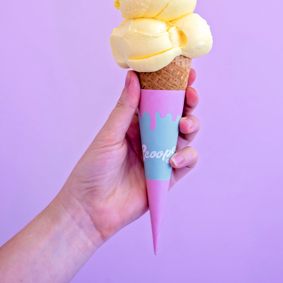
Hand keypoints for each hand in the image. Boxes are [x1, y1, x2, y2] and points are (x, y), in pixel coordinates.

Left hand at [56, 69, 199, 246]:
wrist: (90, 210)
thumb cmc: (92, 170)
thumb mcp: (109, 134)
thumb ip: (126, 107)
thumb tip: (133, 75)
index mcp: (135, 122)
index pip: (159, 98)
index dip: (174, 85)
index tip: (187, 73)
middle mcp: (151, 136)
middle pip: (178, 114)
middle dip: (189, 102)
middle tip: (191, 95)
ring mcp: (161, 156)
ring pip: (186, 135)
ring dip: (191, 126)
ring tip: (184, 126)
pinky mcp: (168, 177)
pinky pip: (187, 162)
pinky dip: (186, 158)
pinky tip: (173, 160)